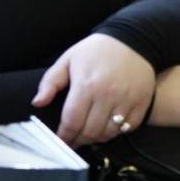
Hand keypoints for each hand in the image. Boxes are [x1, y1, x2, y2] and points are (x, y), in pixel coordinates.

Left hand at [33, 33, 156, 145]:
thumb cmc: (97, 50)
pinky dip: (116, 132)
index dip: (64, 136)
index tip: (60, 141)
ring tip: (89, 135)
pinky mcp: (142, 103)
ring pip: (109, 133)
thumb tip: (37, 103)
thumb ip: (50, 82)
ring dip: (96, 138)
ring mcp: (127, 100)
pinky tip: (108, 128)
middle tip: (73, 141)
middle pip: (90, 131)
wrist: (134, 40)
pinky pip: (128, 127)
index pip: (72, 121)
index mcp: (86, 85)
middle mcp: (108, 95)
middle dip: (78, 140)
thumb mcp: (68, 59)